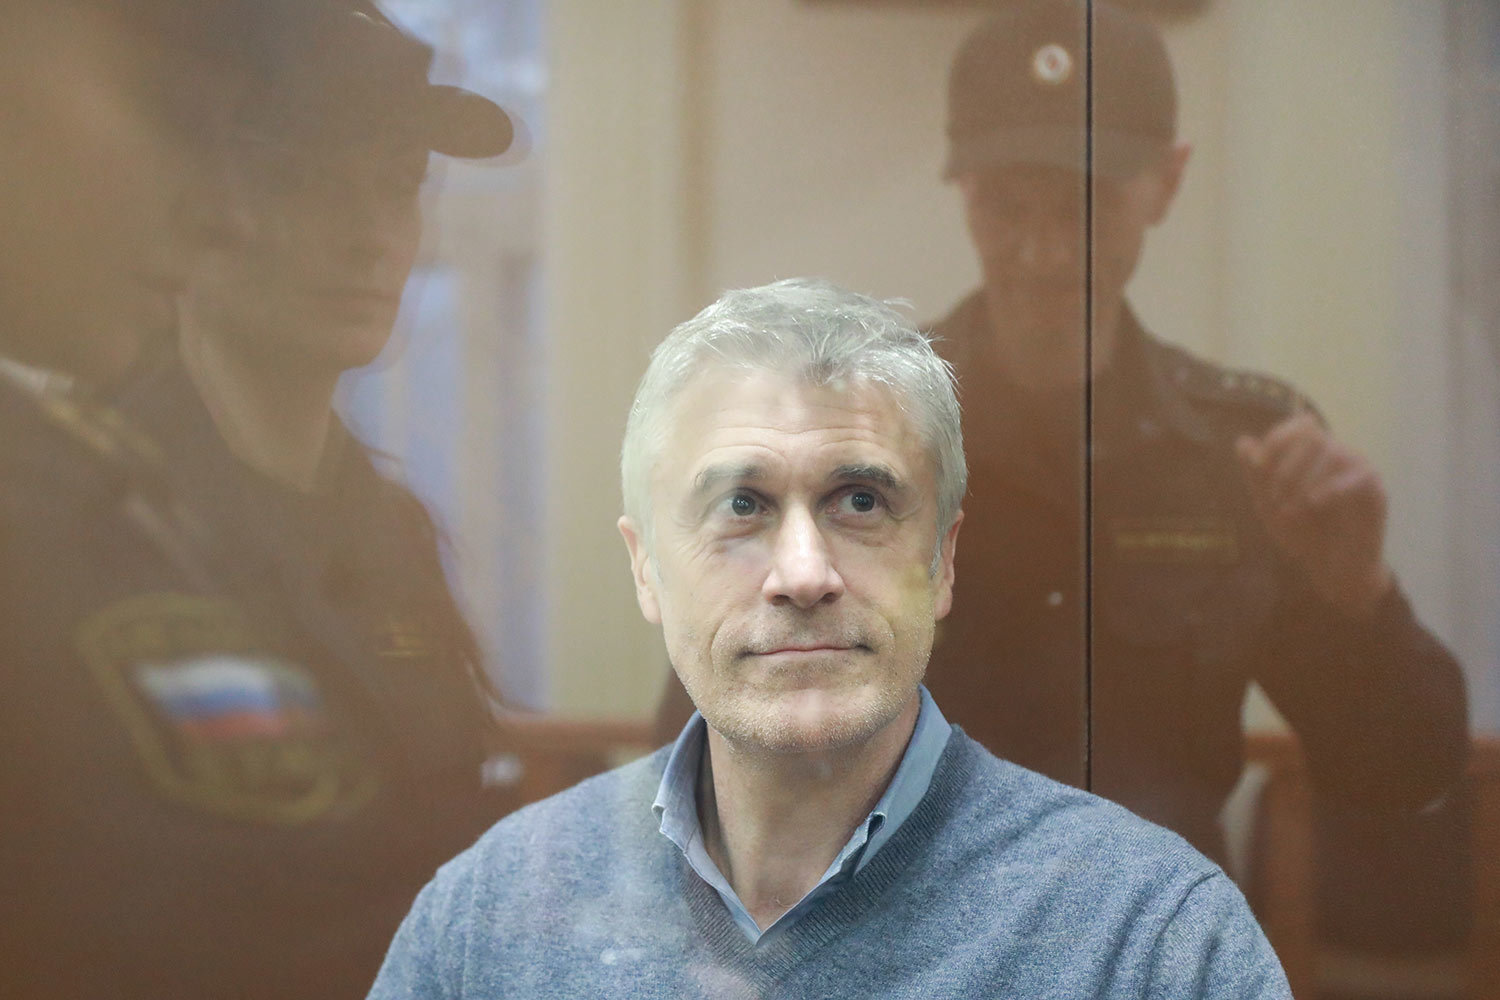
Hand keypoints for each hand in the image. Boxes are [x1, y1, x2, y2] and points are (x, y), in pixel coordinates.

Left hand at [1235, 412, 1392, 617]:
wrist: (1332, 569)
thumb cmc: (1302, 533)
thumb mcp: (1269, 505)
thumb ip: (1256, 475)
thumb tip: (1242, 442)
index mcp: (1314, 454)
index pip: (1300, 424)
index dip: (1277, 440)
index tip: (1258, 468)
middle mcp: (1339, 454)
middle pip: (1313, 434)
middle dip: (1286, 466)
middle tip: (1275, 499)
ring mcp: (1359, 470)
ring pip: (1333, 451)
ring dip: (1303, 481)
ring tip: (1290, 511)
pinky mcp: (1376, 490)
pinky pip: (1359, 473)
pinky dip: (1330, 487)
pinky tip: (1313, 504)